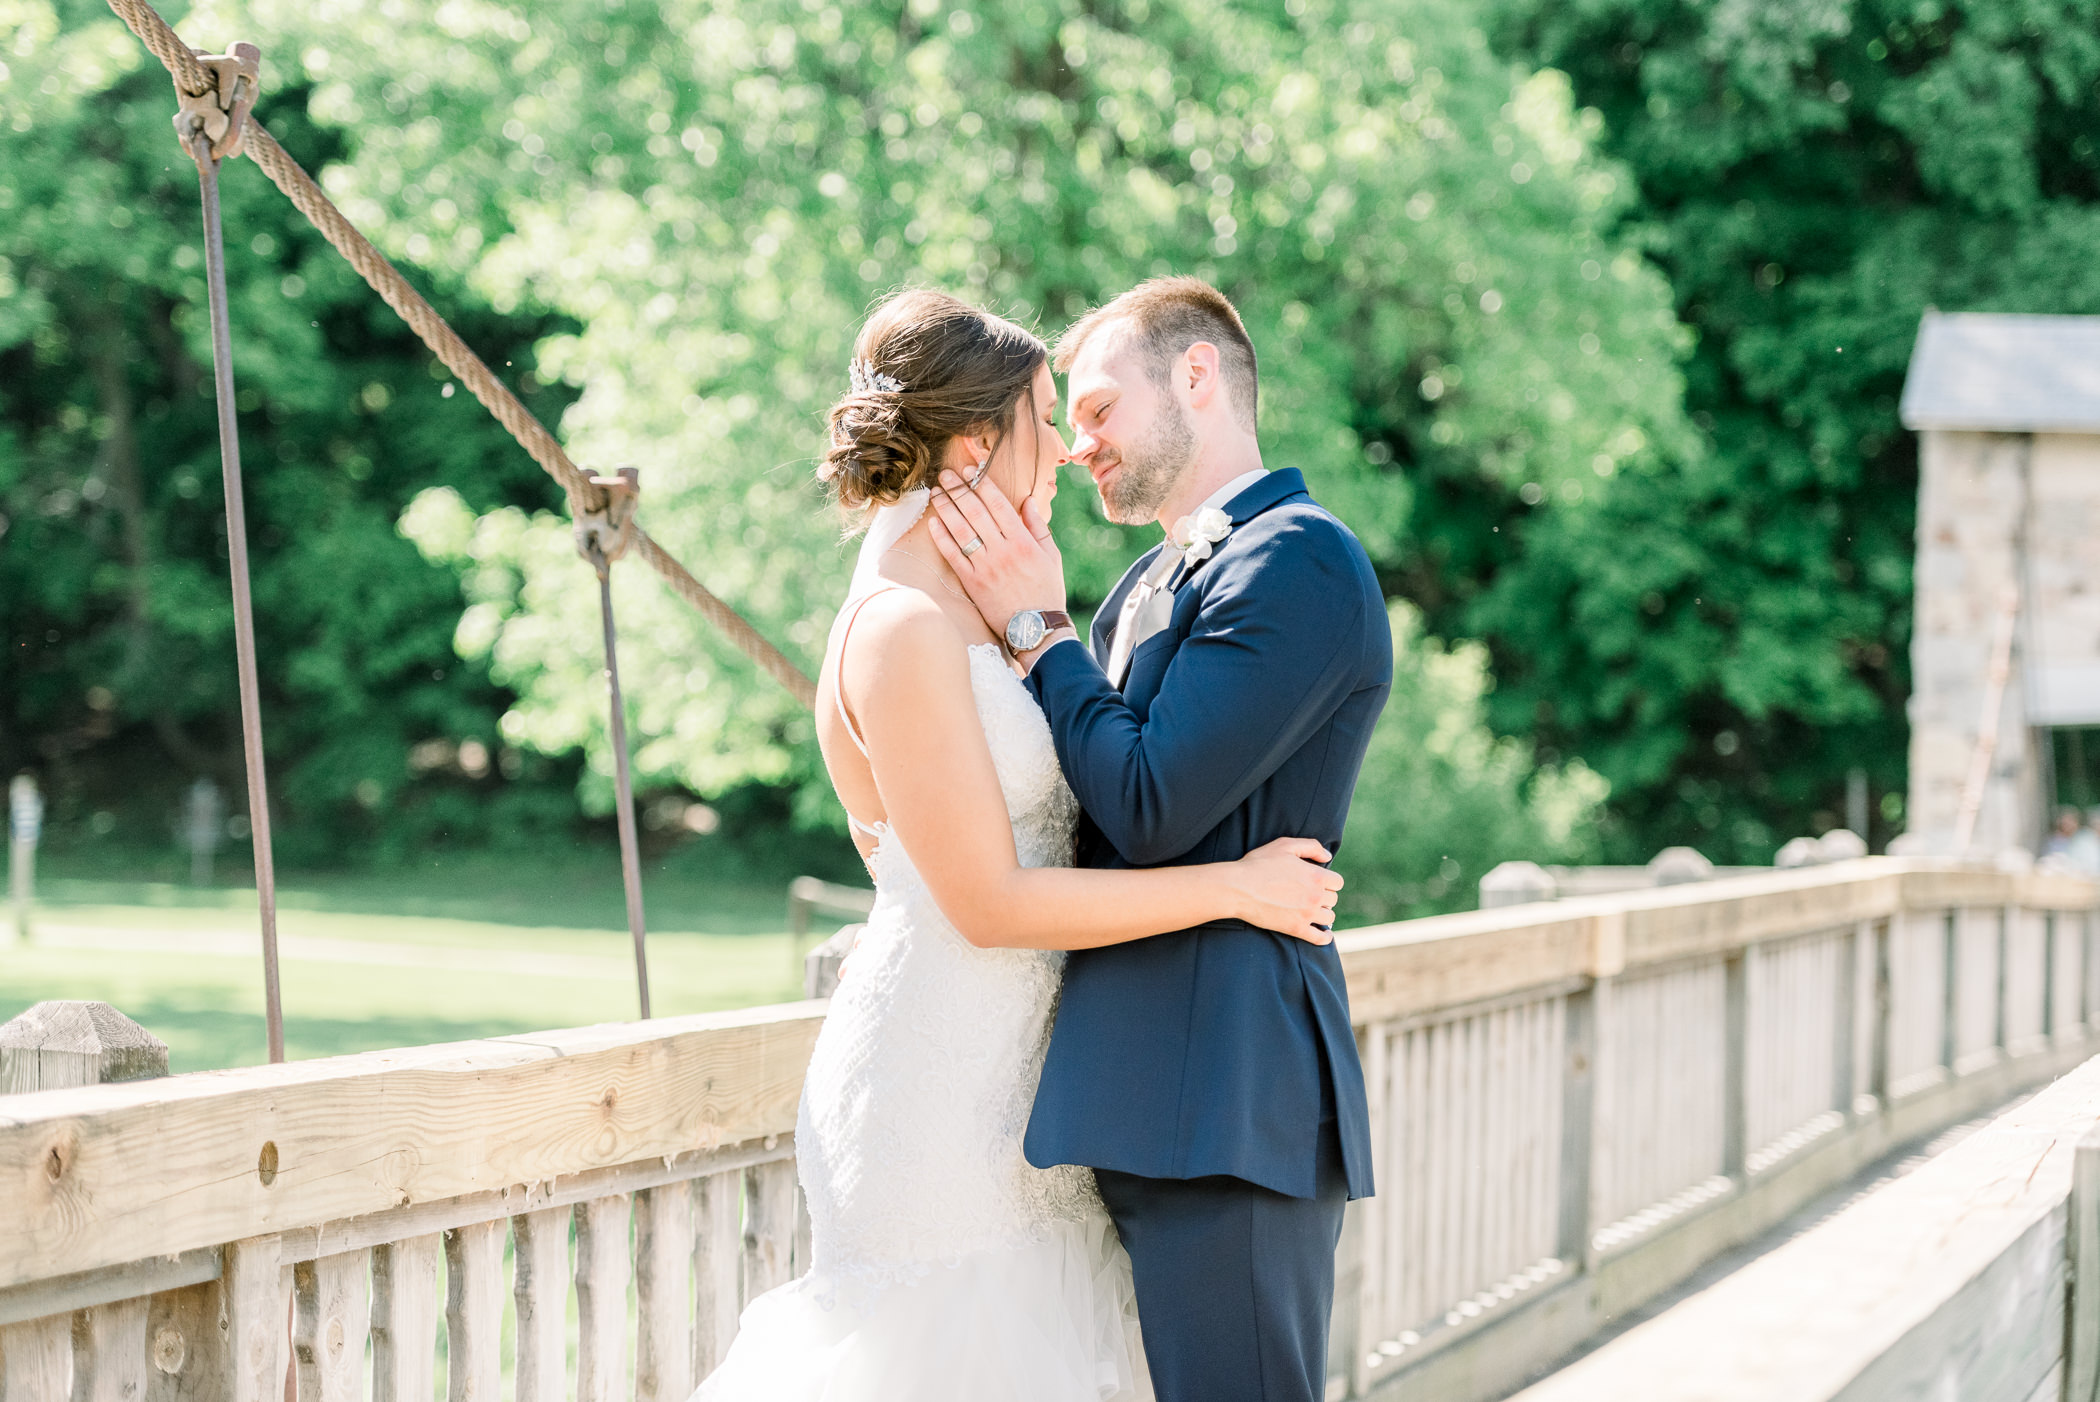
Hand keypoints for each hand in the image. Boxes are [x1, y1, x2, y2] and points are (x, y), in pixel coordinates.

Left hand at [928, 468, 1065, 641]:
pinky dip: (942, 538)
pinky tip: (933, 522)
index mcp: (1023, 542)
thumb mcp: (1051, 557)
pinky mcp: (973, 584)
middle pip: (976, 513)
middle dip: (959, 490)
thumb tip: (1028, 501)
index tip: (971, 470)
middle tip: (946, 473)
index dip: (983, 485)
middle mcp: (1003, 551)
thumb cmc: (1047, 592)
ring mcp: (986, 567)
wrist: (1036, 629)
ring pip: (962, 531)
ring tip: (936, 491)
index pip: (999, 505)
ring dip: (946, 508)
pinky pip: (954, 556)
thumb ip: (1038, 527)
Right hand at [1222, 837, 1342, 944]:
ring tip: (1313, 911)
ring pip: (1329, 918)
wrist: (1238, 888)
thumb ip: (1311, 846)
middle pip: (1333, 899)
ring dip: (1324, 914)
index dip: (1328, 881)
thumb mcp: (1285, 845)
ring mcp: (1307, 914)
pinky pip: (1320, 938)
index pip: (1338, 882)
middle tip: (1309, 894)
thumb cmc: (1259, 864)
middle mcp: (1316, 896)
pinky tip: (1325, 935)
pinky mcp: (1296, 929)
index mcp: (1316, 876)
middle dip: (1324, 896)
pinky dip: (1325, 937)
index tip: (1318, 882)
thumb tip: (1328, 857)